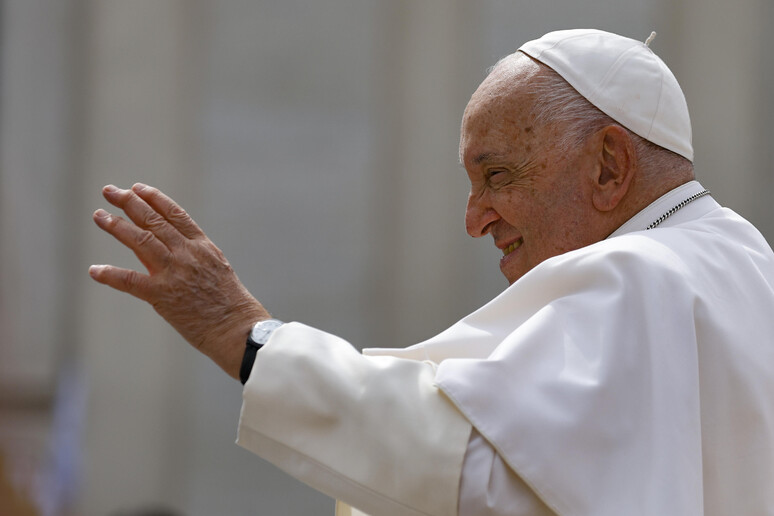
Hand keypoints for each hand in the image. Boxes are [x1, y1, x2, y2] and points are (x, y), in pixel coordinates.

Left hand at [89, 183, 269, 378]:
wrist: (237, 328)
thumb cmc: (232, 304)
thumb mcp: (217, 269)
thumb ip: (195, 257)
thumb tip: (174, 249)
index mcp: (202, 246)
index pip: (174, 214)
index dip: (154, 198)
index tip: (137, 188)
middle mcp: (187, 253)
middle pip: (153, 220)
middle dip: (129, 203)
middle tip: (110, 192)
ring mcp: (174, 272)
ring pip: (140, 240)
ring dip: (116, 226)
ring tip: (100, 216)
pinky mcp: (162, 295)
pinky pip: (130, 281)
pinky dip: (110, 275)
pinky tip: (95, 271)